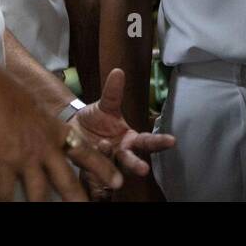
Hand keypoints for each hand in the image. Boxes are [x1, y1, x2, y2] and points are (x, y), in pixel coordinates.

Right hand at [0, 56, 122, 200]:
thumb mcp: (29, 106)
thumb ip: (37, 128)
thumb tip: (35, 143)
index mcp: (53, 129)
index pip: (84, 151)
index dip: (102, 168)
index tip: (118, 180)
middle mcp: (43, 146)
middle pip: (66, 180)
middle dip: (78, 200)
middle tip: (88, 209)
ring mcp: (24, 157)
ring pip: (39, 194)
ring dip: (39, 206)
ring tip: (38, 214)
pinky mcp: (3, 164)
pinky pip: (6, 194)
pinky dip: (4, 202)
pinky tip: (2, 206)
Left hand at [71, 69, 174, 198]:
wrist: (72, 129)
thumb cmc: (95, 119)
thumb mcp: (104, 105)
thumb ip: (112, 92)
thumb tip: (118, 71)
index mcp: (130, 139)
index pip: (148, 141)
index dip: (160, 141)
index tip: (172, 141)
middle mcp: (121, 154)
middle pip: (132, 161)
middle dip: (137, 165)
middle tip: (144, 169)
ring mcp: (107, 164)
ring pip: (112, 169)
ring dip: (109, 161)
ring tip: (102, 144)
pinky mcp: (91, 171)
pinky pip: (93, 173)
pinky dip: (91, 167)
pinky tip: (86, 156)